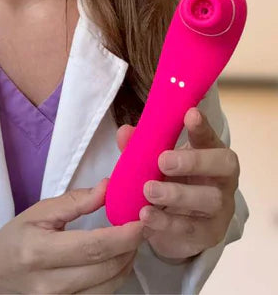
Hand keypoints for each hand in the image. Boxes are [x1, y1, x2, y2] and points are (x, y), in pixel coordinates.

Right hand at [0, 178, 144, 293]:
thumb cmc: (17, 237)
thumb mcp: (40, 211)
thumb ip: (75, 201)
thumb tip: (107, 188)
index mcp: (40, 252)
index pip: (93, 247)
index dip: (123, 236)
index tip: (141, 220)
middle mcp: (51, 285)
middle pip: (106, 269)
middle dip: (131, 247)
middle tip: (142, 225)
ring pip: (110, 286)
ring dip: (128, 262)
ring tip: (130, 240)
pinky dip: (116, 276)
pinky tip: (117, 258)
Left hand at [117, 107, 239, 263]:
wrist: (181, 228)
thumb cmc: (171, 182)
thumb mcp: (156, 162)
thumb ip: (141, 146)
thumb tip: (125, 132)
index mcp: (211, 152)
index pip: (210, 136)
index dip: (202, 126)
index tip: (190, 114)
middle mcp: (223, 177)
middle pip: (222, 165)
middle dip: (193, 161)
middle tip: (163, 161)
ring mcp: (221, 207)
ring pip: (210, 199)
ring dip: (177, 194)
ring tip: (148, 190)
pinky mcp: (210, 233)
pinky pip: (192, 228)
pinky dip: (167, 222)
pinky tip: (146, 216)